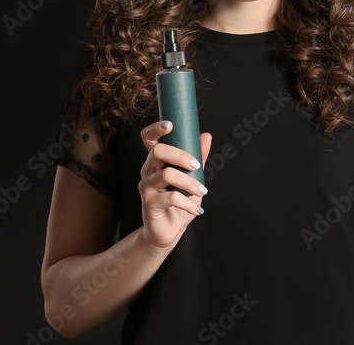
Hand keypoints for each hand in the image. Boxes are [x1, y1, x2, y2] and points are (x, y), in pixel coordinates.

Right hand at [137, 120, 211, 252]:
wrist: (170, 230)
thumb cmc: (180, 201)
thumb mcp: (193, 178)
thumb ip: (198, 157)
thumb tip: (206, 136)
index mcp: (157, 160)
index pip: (149, 138)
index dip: (156, 128)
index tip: (170, 124)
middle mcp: (148, 170)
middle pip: (158, 151)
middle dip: (180, 155)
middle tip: (196, 166)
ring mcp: (147, 186)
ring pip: (166, 174)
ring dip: (189, 182)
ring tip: (202, 191)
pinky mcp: (149, 203)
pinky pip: (171, 198)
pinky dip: (188, 203)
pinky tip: (197, 210)